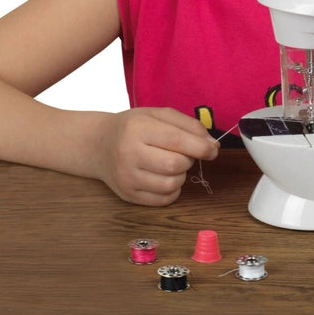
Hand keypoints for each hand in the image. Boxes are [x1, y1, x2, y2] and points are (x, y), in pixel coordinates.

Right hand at [94, 107, 219, 205]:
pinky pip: (163, 199)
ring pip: (170, 184)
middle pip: (174, 165)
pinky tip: (166, 176)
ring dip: (181, 175)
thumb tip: (212, 144)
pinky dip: (173, 189)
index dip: (200, 146)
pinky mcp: (127, 195)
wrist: (99, 144)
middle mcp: (129, 154)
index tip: (214, 149)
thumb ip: (188, 125)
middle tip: (185, 153)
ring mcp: (126, 178)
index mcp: (138, 128)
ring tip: (173, 163)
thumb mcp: (159, 114)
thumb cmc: (134, 126)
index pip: (176, 140)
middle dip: (190, 160)